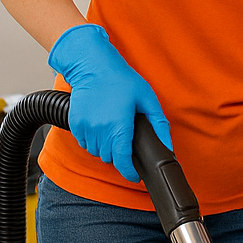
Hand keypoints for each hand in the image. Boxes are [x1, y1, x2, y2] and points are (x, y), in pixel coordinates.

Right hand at [48, 23, 170, 183]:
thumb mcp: (148, 100)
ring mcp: (85, 128)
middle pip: (109, 158)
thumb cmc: (122, 80)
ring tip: (114, 132)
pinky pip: (84, 143)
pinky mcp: (74, 124)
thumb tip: (168, 146)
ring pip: (96, 152)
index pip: (122, 160)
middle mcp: (99, 130)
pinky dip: (93, 141)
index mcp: (119, 126)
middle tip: (126, 143)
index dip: (129, 172)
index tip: (134, 176)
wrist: (93, 67)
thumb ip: (159, 125)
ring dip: (106, 149)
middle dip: (119, 156)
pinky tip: (102, 128)